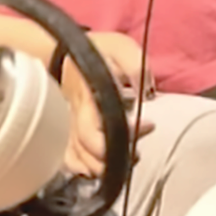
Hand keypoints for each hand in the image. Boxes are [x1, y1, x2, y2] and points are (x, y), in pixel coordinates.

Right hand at [59, 31, 154, 177]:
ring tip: (123, 160)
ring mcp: (67, 125)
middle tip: (136, 152)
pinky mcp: (65, 130)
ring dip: (103, 167)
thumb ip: (136, 65)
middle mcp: (74, 116)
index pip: (99, 129)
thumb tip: (147, 91)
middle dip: (116, 158)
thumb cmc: (97, 50)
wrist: (65, 48)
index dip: (126, 135)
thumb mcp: (120, 47)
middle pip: (89, 151)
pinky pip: (68, 159)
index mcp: (88, 97)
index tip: (149, 125)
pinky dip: (83, 168)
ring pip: (79, 160)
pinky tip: (100, 166)